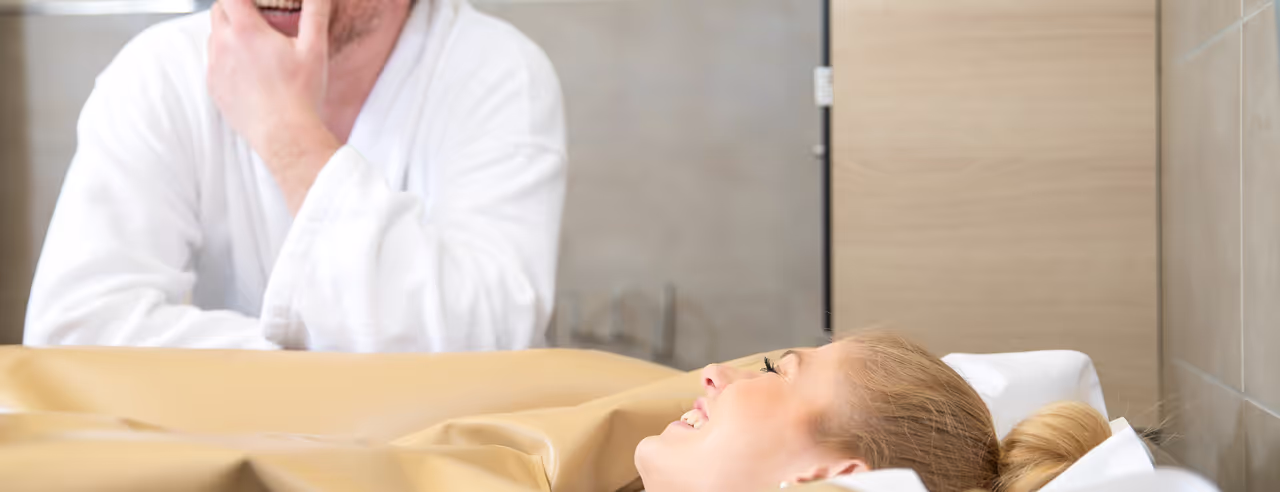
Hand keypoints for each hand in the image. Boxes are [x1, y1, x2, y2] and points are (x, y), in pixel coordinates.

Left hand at [209, 0, 341, 212]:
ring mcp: (215, 68)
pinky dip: (227, 58)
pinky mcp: (214, 88)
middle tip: (260, 17)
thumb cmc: (300, 94)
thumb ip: (315, 13)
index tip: (257, 2)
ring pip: (215, 37)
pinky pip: (214, 63)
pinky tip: (251, 71)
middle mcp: (224, 46)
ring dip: (230, 33)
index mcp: (246, 31)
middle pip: (219, 11)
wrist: (285, 136)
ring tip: (256, 46)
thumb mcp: (314, 48)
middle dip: (236, 8)